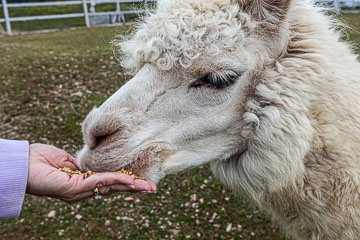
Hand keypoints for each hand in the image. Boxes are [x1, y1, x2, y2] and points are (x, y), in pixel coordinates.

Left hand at [26, 144, 155, 202]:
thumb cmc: (42, 159)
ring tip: (148, 187)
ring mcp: (80, 191)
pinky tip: (130, 180)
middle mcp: (83, 191)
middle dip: (134, 188)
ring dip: (131, 186)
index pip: (109, 183)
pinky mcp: (75, 188)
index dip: (126, 181)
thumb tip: (95, 163)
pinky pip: (100, 182)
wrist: (23, 163)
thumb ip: (84, 164)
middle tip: (153, 188)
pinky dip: (116, 180)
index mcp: (84, 183)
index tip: (142, 180)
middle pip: (114, 189)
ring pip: (110, 187)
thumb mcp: (69, 160)